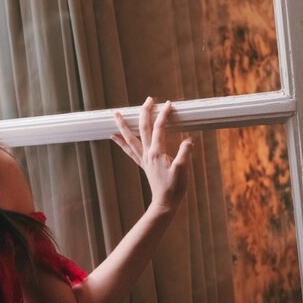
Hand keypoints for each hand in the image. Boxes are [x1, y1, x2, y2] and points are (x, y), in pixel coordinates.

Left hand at [111, 97, 193, 213]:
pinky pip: (129, 150)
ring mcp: (143, 158)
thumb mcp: (183, 169)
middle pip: (143, 128)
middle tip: (148, 99)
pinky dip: (120, 142)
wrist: (164, 203)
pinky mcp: (143, 164)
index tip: (169, 103)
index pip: (159, 128)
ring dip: (123, 124)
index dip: (163, 115)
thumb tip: (189, 140)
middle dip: (145, 112)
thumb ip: (185, 153)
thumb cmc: (175, 188)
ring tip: (115, 114)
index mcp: (157, 152)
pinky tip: (113, 136)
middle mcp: (147, 153)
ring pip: (130, 137)